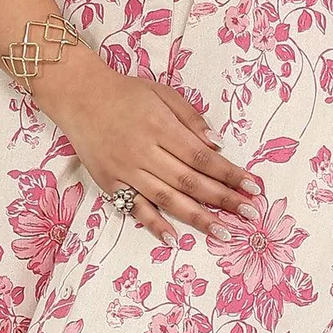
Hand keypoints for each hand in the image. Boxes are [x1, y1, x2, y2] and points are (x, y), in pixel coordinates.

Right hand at [39, 49, 260, 242]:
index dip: (229, 174)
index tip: (254, 187)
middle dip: (223, 199)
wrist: (79, 95)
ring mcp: (126, 170)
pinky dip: (155, 225)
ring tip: (224, 233)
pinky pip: (135, 208)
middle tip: (250, 214)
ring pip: (168, 199)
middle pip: (190, 181)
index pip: (203, 157)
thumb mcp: (163, 93)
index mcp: (161, 127)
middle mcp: (145, 151)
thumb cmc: (126, 93)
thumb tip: (218, 145)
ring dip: (198, 218)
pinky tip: (175, 239)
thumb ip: (191, 118)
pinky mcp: (110, 183)